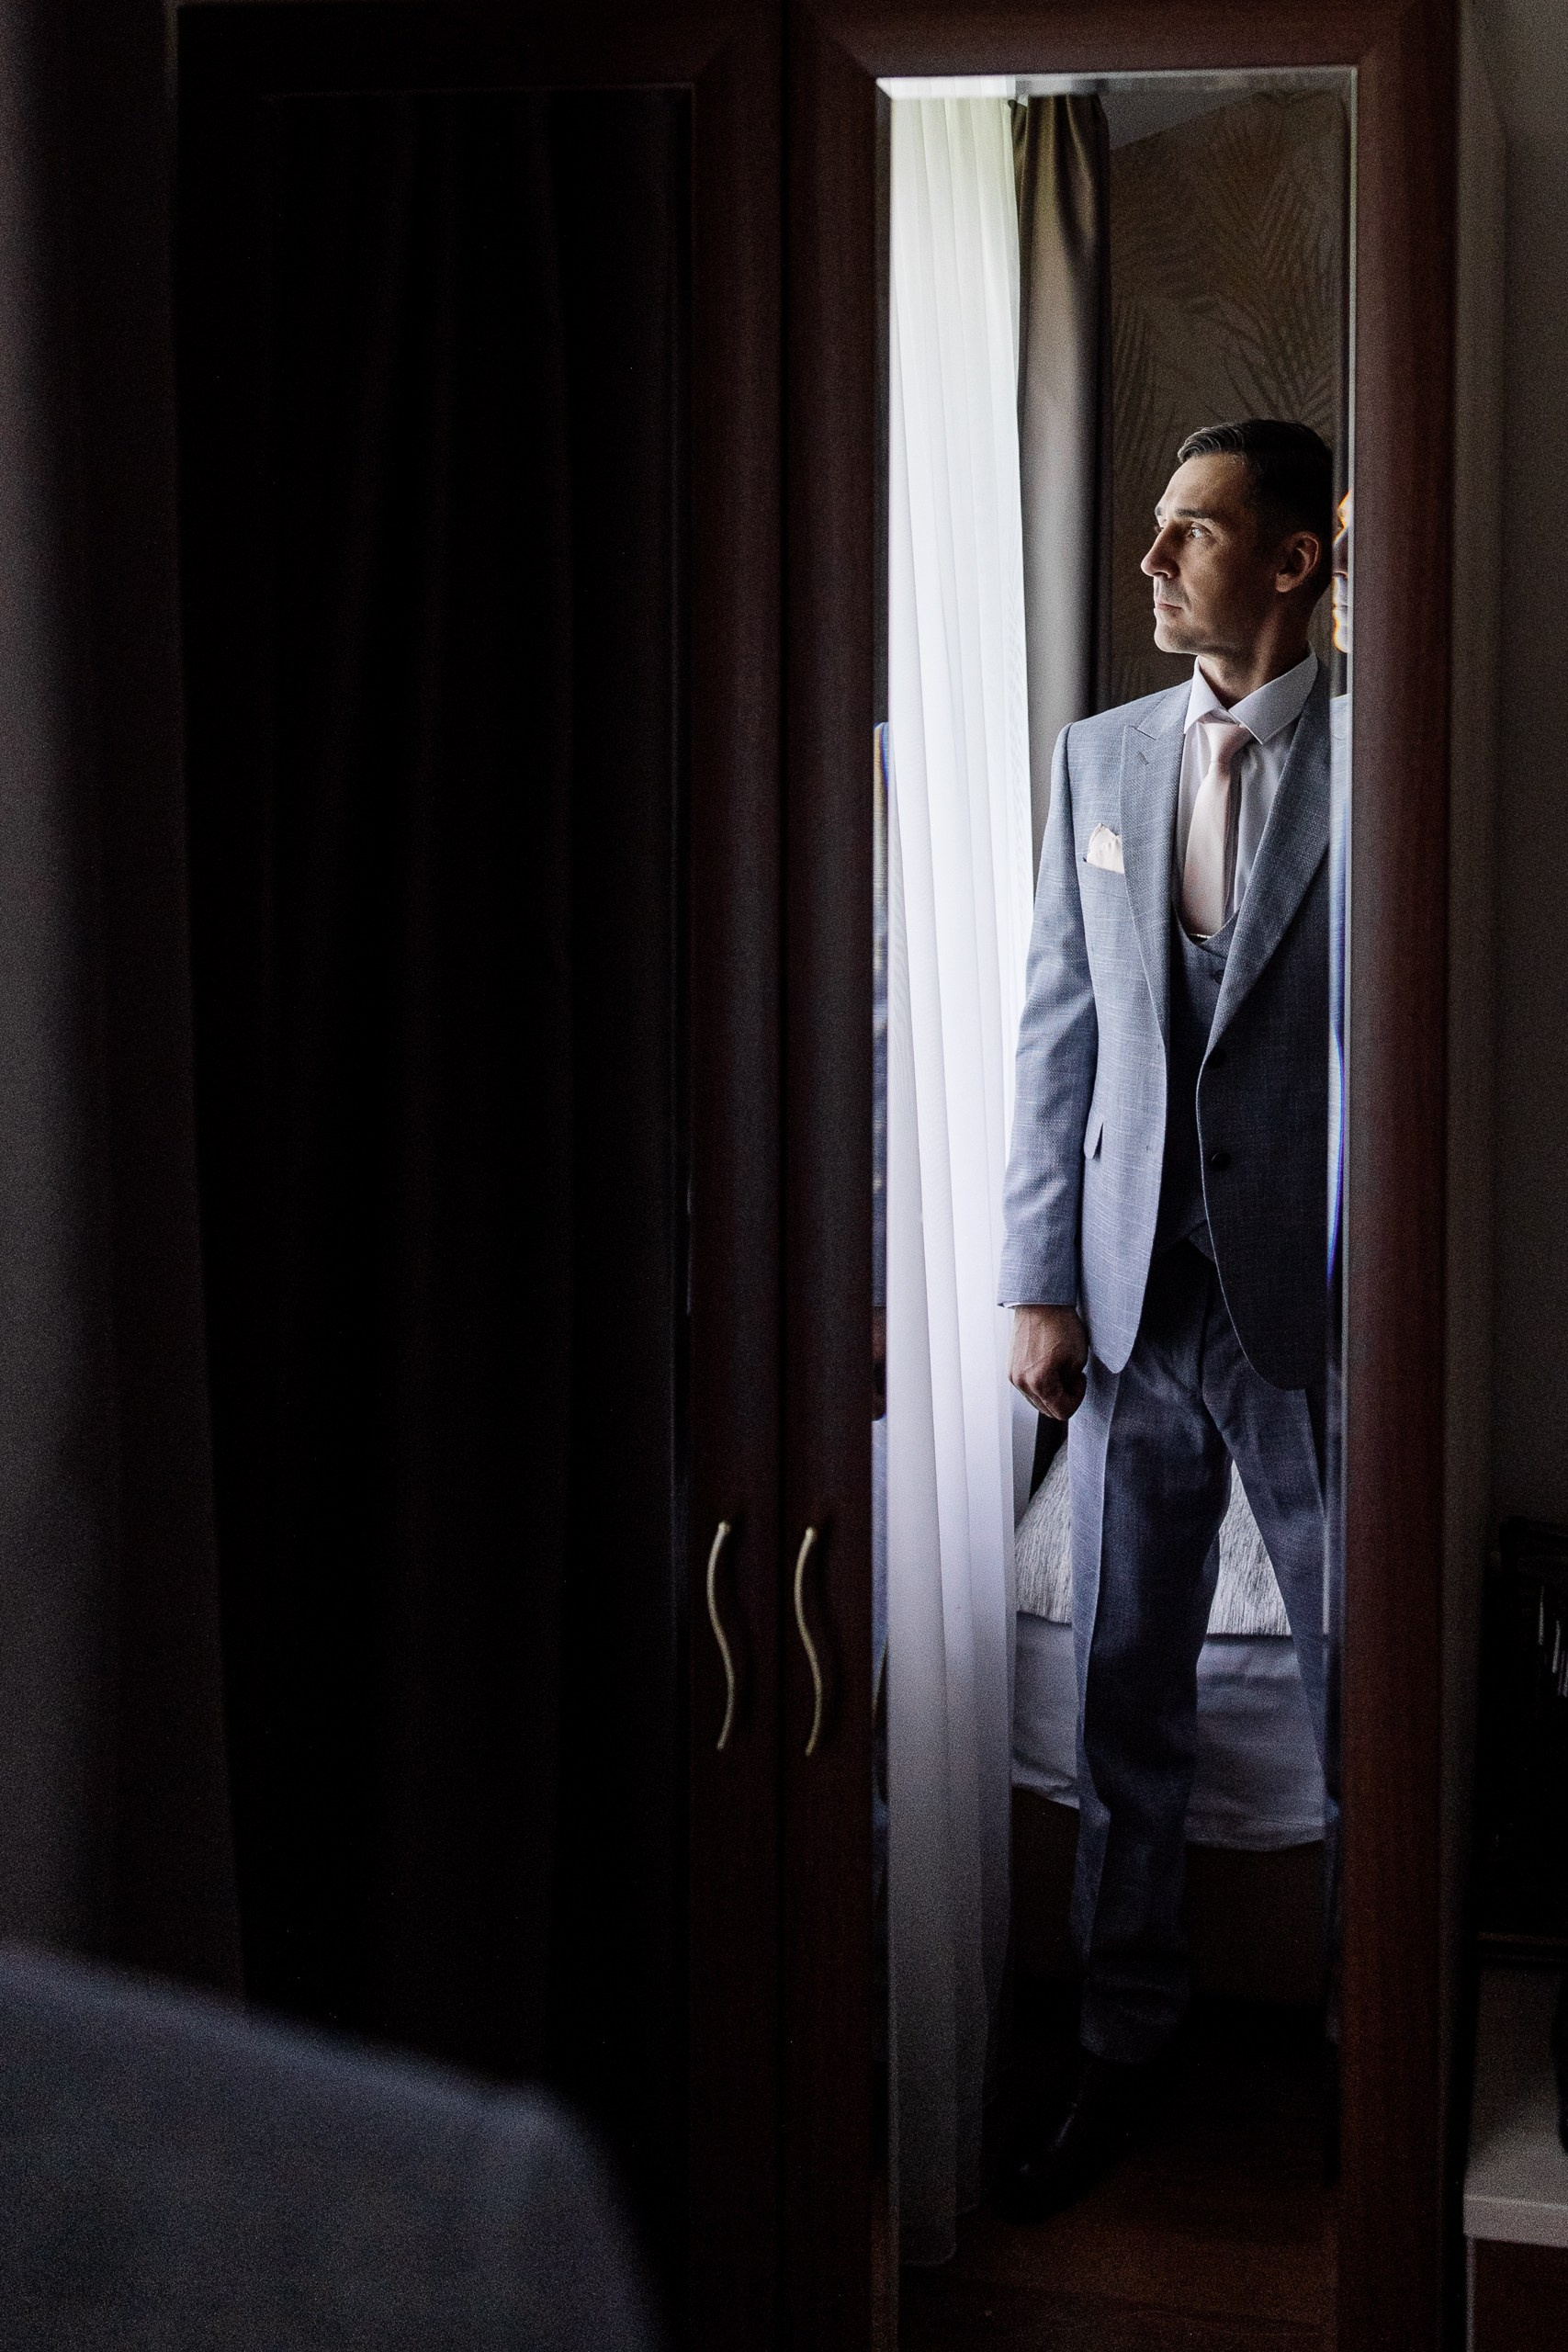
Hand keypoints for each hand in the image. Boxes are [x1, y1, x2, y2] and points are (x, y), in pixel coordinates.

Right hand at [1008, 1305, 1088, 1420]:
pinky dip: (1040, 1383)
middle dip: (1063, 1397)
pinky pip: (1028, 1387)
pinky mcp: (1010, 1368)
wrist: (1040, 1303)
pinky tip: (1047, 1365)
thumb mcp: (1077, 1358)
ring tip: (1059, 1368)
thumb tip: (1064, 1390)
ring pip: (1036, 1400)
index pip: (1062, 1412)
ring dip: (1051, 1391)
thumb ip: (1071, 1383)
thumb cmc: (1060, 1325)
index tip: (1079, 1380)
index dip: (1077, 1398)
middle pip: (1047, 1410)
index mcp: (1039, 1382)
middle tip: (1071, 1375)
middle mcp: (1021, 1382)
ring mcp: (1013, 1376)